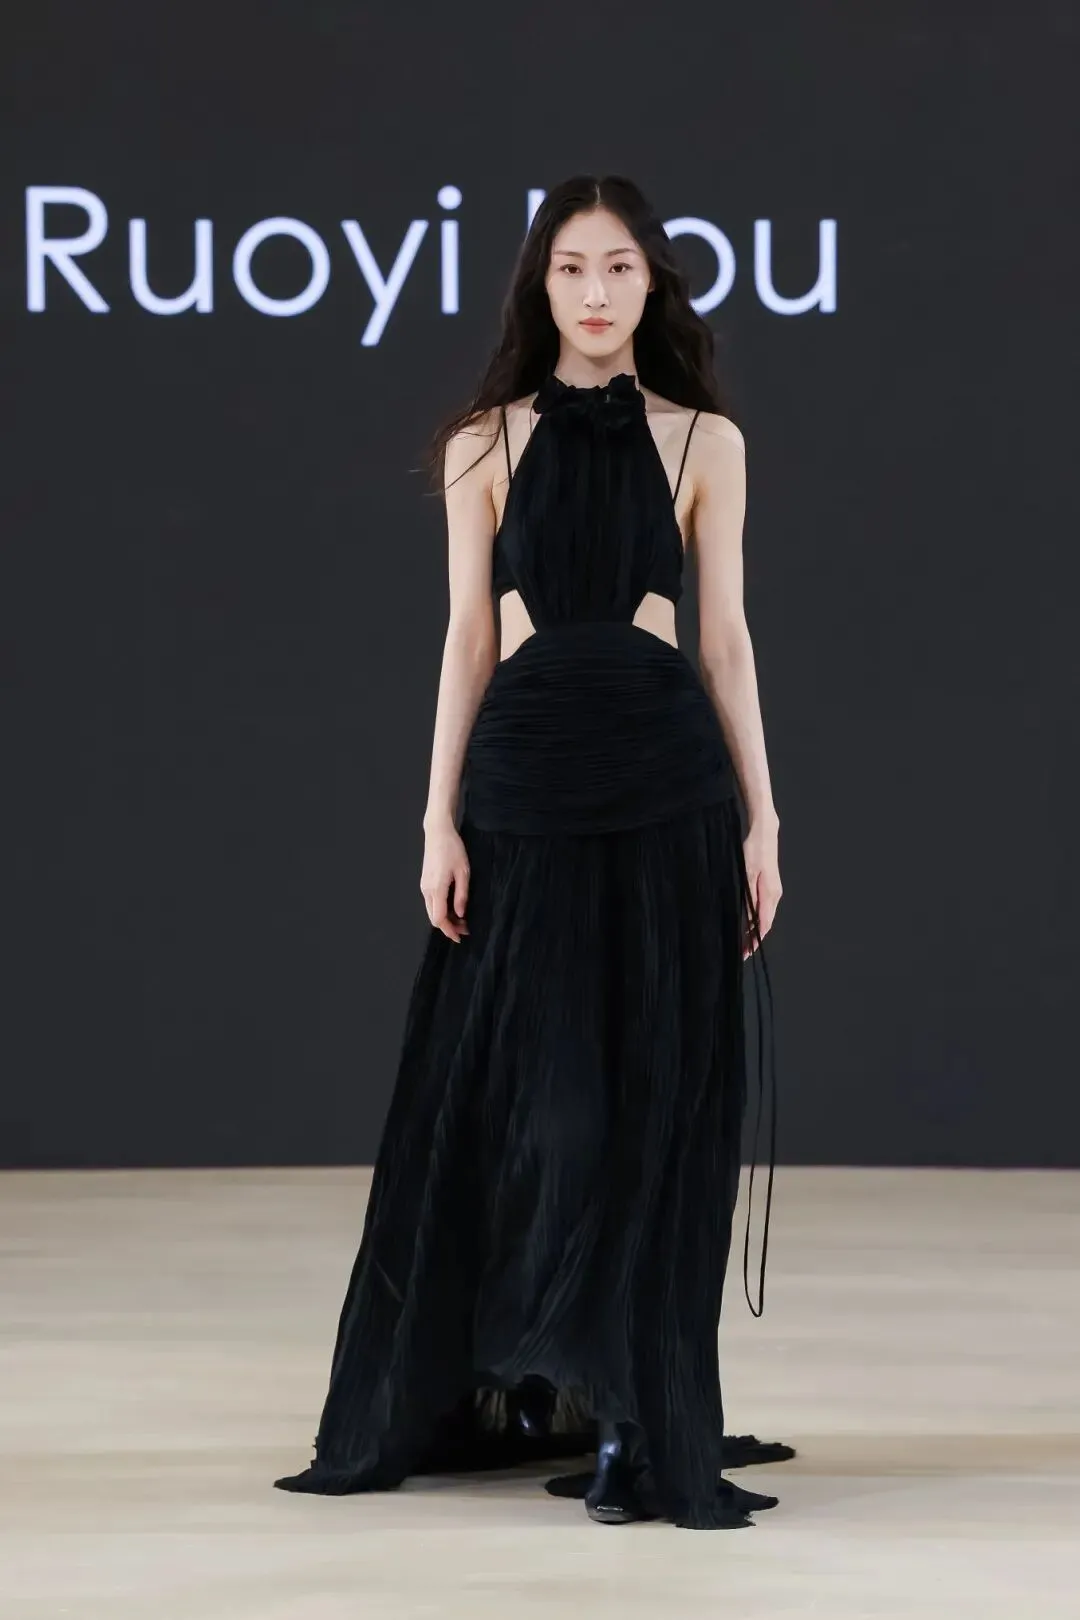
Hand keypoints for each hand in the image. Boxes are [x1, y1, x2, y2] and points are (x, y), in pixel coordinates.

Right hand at [421, 822, 470, 942]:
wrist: (437, 833)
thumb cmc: (453, 849)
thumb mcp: (464, 872)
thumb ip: (461, 895)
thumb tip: (461, 914)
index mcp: (436, 889)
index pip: (439, 919)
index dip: (449, 930)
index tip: (461, 936)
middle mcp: (426, 890)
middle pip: (433, 918)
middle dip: (448, 927)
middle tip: (465, 928)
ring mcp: (423, 886)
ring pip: (431, 911)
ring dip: (445, 918)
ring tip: (461, 918)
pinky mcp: (424, 882)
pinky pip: (431, 903)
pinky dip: (441, 909)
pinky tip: (453, 907)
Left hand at [742, 818, 780, 959]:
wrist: (764, 832)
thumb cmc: (755, 850)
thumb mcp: (748, 873)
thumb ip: (749, 896)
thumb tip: (750, 918)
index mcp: (770, 894)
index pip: (763, 924)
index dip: (755, 940)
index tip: (746, 952)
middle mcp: (774, 895)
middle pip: (765, 924)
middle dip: (754, 939)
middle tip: (742, 953)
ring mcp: (773, 891)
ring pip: (764, 917)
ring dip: (755, 930)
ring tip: (744, 943)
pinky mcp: (769, 886)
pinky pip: (763, 908)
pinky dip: (756, 919)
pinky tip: (748, 924)